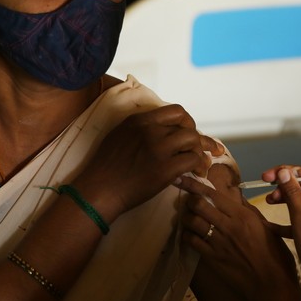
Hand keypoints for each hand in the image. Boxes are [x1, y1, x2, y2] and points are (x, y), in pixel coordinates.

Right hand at [76, 104, 222, 218]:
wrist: (99, 190)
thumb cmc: (106, 167)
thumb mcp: (119, 135)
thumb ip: (141, 129)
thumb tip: (163, 130)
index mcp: (140, 120)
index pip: (175, 111)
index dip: (186, 121)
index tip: (187, 131)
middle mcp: (151, 130)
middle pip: (188, 125)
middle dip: (196, 138)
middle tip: (197, 150)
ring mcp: (159, 149)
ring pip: (194, 140)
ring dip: (199, 152)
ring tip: (200, 164)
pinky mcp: (166, 168)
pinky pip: (193, 160)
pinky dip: (198, 166)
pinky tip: (197, 173)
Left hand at [176, 175, 300, 300]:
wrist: (271, 286)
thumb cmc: (276, 256)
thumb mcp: (267, 228)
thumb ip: (249, 211)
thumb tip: (235, 198)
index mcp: (243, 216)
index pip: (213, 195)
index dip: (195, 186)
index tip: (182, 179)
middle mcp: (228, 226)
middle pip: (198, 206)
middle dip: (189, 200)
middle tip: (188, 200)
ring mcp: (218, 243)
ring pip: (192, 222)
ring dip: (187, 217)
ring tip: (187, 217)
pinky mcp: (212, 258)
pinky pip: (192, 242)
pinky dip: (187, 235)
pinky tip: (188, 234)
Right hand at [270, 166, 300, 300]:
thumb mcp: (299, 219)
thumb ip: (292, 194)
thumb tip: (284, 172)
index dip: (282, 172)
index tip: (265, 177)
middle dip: (283, 187)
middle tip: (268, 197)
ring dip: (285, 200)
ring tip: (269, 204)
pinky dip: (290, 217)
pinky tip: (274, 226)